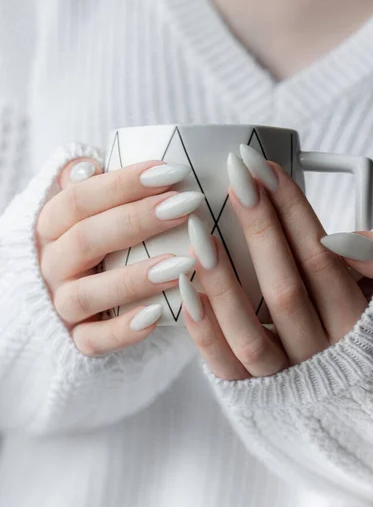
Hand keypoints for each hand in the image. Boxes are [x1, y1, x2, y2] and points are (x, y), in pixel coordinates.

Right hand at [36, 156, 203, 355]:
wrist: (74, 300)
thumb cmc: (93, 244)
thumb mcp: (84, 213)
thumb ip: (87, 187)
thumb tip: (87, 165)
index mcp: (51, 227)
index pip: (79, 199)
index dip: (123, 184)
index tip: (173, 172)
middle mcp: (52, 265)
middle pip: (85, 239)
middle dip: (138, 220)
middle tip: (187, 206)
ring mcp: (61, 305)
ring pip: (87, 293)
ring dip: (134, 278)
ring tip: (182, 264)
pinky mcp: (76, 340)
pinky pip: (94, 340)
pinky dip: (122, 331)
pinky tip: (156, 316)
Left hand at [179, 144, 372, 379]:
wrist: (364, 402)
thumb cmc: (372, 335)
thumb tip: (343, 239)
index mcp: (357, 327)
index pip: (321, 259)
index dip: (292, 210)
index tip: (264, 170)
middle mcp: (321, 356)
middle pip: (284, 289)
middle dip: (258, 229)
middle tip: (235, 180)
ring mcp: (286, 379)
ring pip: (249, 334)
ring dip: (221, 281)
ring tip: (200, 231)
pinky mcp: (254, 395)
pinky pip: (225, 367)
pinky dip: (202, 329)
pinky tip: (186, 287)